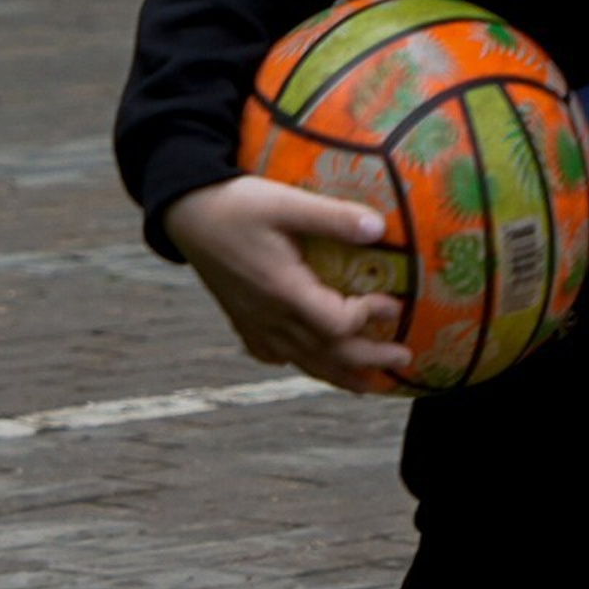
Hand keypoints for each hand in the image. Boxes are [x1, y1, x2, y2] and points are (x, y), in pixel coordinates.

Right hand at [163, 176, 410, 394]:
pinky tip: (306, 362)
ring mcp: (253, 322)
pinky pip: (271, 355)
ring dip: (338, 375)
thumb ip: (332, 217)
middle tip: (402, 359)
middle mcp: (269, 317)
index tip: (394, 303)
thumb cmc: (236, 204)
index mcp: (283, 291)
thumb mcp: (286, 202)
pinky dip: (297, 363)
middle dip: (367, 361)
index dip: (368, 318)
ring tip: (366, 386)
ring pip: (301, 362)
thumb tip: (379, 228)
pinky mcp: (241, 319)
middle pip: (326, 354)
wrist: (186, 212)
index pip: (336, 324)